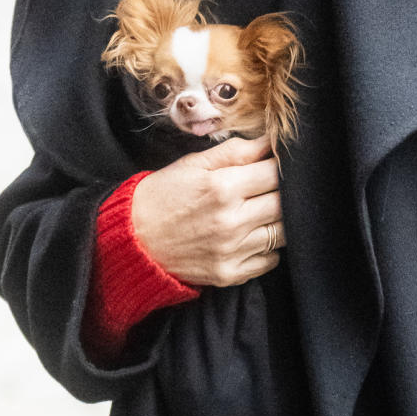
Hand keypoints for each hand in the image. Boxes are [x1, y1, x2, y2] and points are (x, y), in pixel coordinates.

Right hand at [130, 136, 282, 288]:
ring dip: (277, 220)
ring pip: (282, 233)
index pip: (275, 173)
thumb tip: (270, 141)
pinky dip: (268, 248)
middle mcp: (231, 222)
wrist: (132, 239)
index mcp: (222, 188)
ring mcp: (232, 251)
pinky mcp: (230, 274)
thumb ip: (235, 151)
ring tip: (260, 211)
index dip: (279, 166)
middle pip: (284, 204)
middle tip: (267, 189)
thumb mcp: (193, 164)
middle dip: (282, 193)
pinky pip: (270, 260)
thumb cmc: (163, 195)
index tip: (274, 166)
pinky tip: (251, 236)